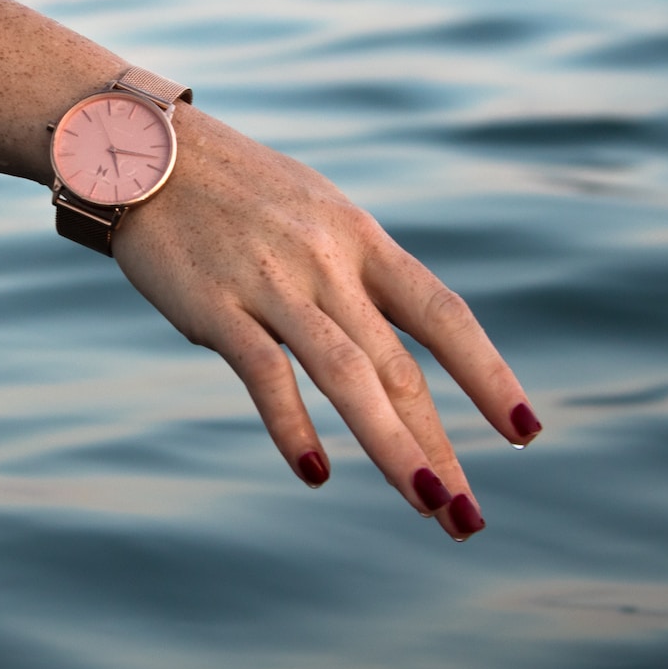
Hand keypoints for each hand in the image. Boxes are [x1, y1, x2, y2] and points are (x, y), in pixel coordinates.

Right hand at [112, 105, 537, 540]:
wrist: (142, 149)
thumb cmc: (232, 189)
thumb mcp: (314, 213)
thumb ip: (352, 275)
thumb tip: (386, 353)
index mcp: (362, 239)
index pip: (442, 316)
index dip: (488, 376)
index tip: (525, 432)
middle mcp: (329, 262)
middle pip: (400, 367)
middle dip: (440, 447)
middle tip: (468, 518)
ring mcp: (273, 284)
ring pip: (349, 375)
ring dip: (394, 447)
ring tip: (430, 504)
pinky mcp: (216, 305)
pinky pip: (265, 374)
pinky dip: (293, 425)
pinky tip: (316, 473)